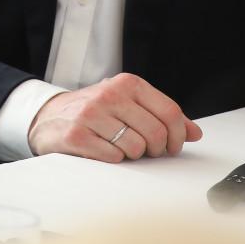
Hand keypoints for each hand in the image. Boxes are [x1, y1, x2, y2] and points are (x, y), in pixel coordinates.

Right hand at [27, 72, 202, 161]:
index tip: (173, 146)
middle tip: (147, 151)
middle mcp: (110, 94)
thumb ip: (162, 115)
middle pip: (156, 133)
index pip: (169, 111)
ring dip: (134, 156)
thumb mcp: (128, 104)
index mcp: (127, 83)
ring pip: (136, 148)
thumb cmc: (94, 111)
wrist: (49, 117)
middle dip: (156, 149)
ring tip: (121, 148)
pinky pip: (114, 157)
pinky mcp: (77, 135)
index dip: (177, 136)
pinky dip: (114, 159)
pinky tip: (104, 150)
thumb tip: (195, 132)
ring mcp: (92, 114)